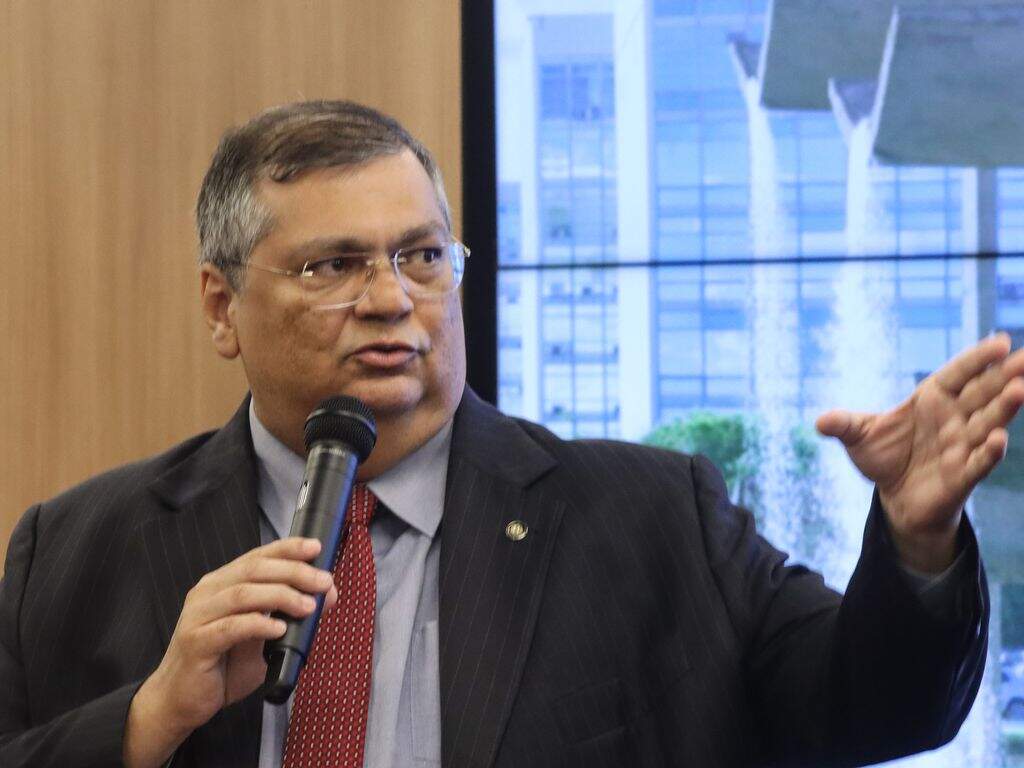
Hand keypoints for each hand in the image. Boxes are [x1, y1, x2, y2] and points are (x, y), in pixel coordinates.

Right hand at [123, 537, 337, 767]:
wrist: (179, 700)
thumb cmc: (222, 666)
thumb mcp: (262, 636)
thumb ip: (287, 614)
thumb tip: (325, 595)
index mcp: (222, 583)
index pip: (258, 556)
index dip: (288, 549)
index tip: (316, 548)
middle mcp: (208, 592)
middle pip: (254, 570)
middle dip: (294, 572)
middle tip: (323, 582)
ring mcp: (198, 616)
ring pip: (243, 594)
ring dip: (281, 596)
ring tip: (308, 606)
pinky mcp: (195, 642)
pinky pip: (230, 627)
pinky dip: (258, 624)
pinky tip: (279, 628)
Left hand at [816, 333, 1023, 572]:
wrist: (895, 498)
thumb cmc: (884, 458)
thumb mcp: (859, 438)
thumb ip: (844, 425)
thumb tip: (820, 421)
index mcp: (932, 399)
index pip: (959, 374)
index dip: (977, 359)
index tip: (1001, 341)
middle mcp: (954, 418)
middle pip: (983, 393)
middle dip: (1006, 375)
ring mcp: (961, 445)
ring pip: (987, 422)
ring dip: (1004, 408)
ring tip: (1020, 389)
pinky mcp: (962, 475)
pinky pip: (979, 461)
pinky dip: (988, 451)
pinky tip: (998, 439)